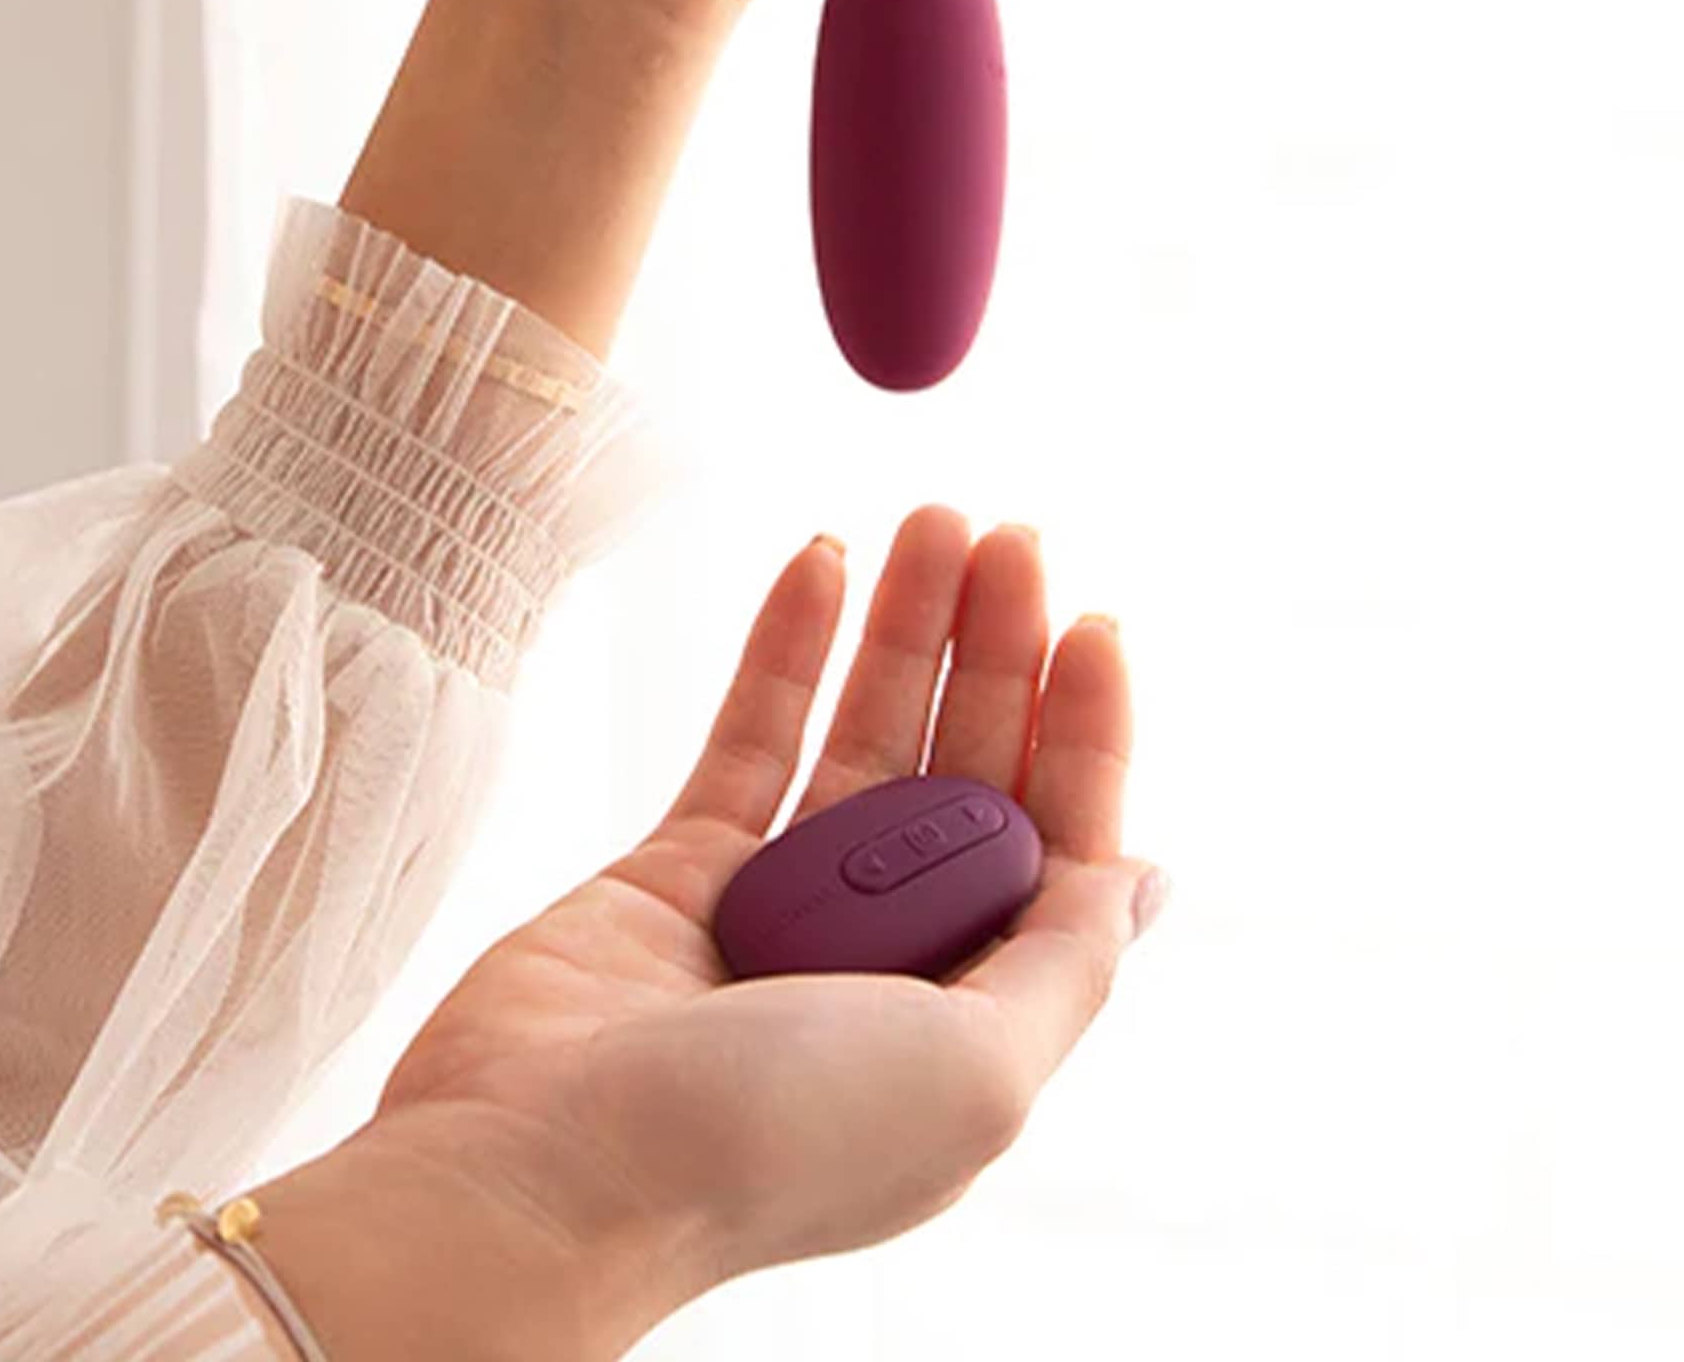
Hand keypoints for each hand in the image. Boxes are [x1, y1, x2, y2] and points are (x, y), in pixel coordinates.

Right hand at [354, 512, 1158, 1335]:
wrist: (543, 1171)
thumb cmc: (768, 1144)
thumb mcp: (977, 1074)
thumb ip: (1066, 963)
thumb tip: (1148, 878)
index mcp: (972, 1014)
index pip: (1054, 844)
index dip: (1083, 731)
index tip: (1089, 623)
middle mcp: (885, 957)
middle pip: (962, 772)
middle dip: (996, 653)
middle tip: (1010, 537)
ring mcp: (780, 907)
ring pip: (861, 738)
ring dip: (902, 628)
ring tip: (931, 520)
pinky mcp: (679, 867)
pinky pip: (751, 736)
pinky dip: (786, 649)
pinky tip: (823, 560)